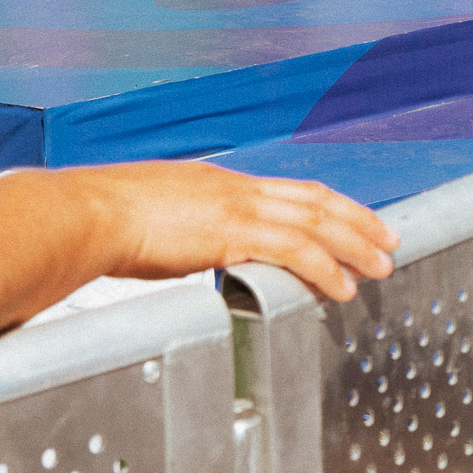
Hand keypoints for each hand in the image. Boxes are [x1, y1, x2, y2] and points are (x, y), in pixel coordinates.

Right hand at [79, 160, 398, 300]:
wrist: (84, 214)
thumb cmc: (101, 222)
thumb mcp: (150, 218)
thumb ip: (176, 231)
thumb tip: (178, 249)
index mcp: (216, 184)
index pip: (285, 191)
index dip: (324, 205)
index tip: (350, 218)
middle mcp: (233, 188)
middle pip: (312, 200)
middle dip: (355, 219)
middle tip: (388, 239)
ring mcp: (234, 206)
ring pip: (314, 221)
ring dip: (353, 244)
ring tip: (380, 267)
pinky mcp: (231, 232)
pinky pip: (294, 250)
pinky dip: (324, 268)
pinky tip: (340, 288)